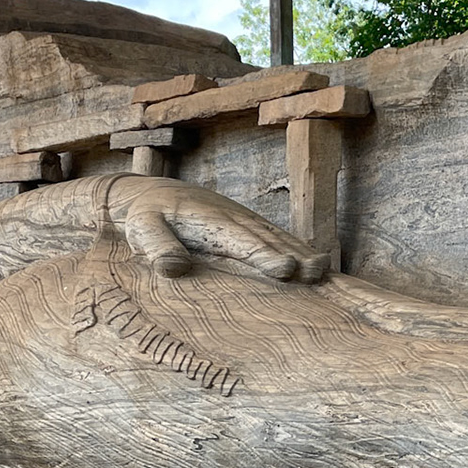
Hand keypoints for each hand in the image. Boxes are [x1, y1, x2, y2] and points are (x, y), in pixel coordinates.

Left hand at [107, 177, 329, 281]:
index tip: (286, 270)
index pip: (242, 242)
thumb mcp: (144, 229)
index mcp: (210, 222)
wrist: (153, 195)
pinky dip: (296, 248)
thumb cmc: (146, 217)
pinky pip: (276, 236)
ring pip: (277, 236)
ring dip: (301, 252)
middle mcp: (233, 219)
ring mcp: (244, 221)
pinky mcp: (248, 226)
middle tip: (316, 272)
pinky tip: (313, 263)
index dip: (264, 256)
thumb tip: (174, 268)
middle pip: (268, 239)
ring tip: (323, 270)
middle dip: (294, 255)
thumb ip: (158, 247)